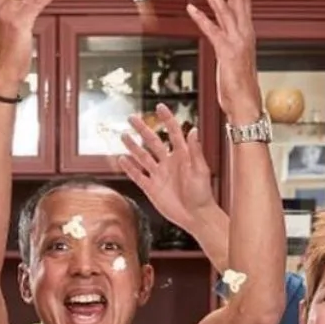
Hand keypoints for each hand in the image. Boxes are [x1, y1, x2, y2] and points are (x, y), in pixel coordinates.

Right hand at [116, 104, 214, 229]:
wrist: (196, 216)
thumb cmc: (203, 194)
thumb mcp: (201, 170)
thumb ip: (195, 151)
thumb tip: (193, 129)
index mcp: (182, 156)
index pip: (173, 133)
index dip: (166, 119)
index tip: (159, 107)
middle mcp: (168, 163)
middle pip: (153, 142)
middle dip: (142, 130)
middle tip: (132, 118)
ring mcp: (159, 175)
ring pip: (142, 157)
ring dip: (133, 147)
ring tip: (123, 136)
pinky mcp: (151, 188)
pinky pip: (138, 176)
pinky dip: (129, 168)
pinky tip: (122, 159)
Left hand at [186, 0, 260, 122]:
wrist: (246, 104)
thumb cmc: (241, 87)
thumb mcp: (238, 61)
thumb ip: (232, 47)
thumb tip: (227, 42)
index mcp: (248, 34)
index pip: (245, 2)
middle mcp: (245, 33)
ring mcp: (236, 41)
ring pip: (224, 9)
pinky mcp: (226, 52)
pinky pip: (212, 30)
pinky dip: (201, 18)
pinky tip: (191, 7)